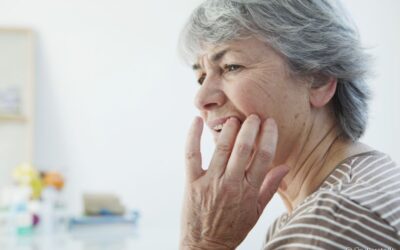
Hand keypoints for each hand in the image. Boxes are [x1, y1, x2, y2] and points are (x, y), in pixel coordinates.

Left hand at [180, 115, 288, 249]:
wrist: (205, 246)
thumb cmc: (232, 228)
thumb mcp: (256, 212)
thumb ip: (270, 187)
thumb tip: (285, 167)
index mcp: (249, 191)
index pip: (264, 157)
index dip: (269, 136)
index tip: (270, 123)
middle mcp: (231, 184)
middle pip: (244, 149)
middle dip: (250, 128)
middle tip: (254, 116)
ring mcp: (210, 182)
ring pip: (222, 148)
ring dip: (230, 130)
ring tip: (235, 119)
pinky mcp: (192, 182)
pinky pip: (192, 155)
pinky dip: (192, 136)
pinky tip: (196, 121)